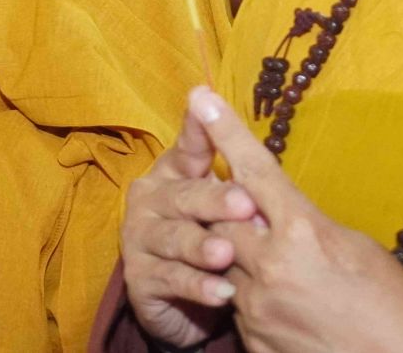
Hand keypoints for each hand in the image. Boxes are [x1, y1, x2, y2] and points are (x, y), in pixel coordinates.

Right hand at [121, 94, 261, 349]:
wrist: (189, 304)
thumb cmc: (214, 240)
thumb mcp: (228, 211)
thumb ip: (243, 189)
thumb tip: (264, 179)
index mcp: (174, 172)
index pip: (188, 146)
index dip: (199, 128)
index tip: (204, 99)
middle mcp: (150, 198)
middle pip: (185, 195)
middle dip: (215, 200)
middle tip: (245, 205)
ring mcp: (139, 237)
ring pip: (174, 237)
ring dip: (202, 245)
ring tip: (227, 254)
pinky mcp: (138, 278)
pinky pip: (171, 279)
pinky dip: (198, 285)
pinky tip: (222, 293)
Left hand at [193, 88, 402, 352]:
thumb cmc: (392, 304)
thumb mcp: (355, 246)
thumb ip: (307, 223)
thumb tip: (279, 210)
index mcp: (303, 232)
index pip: (254, 169)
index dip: (226, 130)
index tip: (201, 98)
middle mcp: (271, 266)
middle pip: (220, 216)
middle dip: (224, 206)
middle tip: (239, 204)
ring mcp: (257, 308)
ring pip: (225, 263)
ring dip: (242, 257)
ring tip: (282, 267)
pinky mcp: (253, 341)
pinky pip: (239, 306)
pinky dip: (255, 298)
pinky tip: (288, 306)